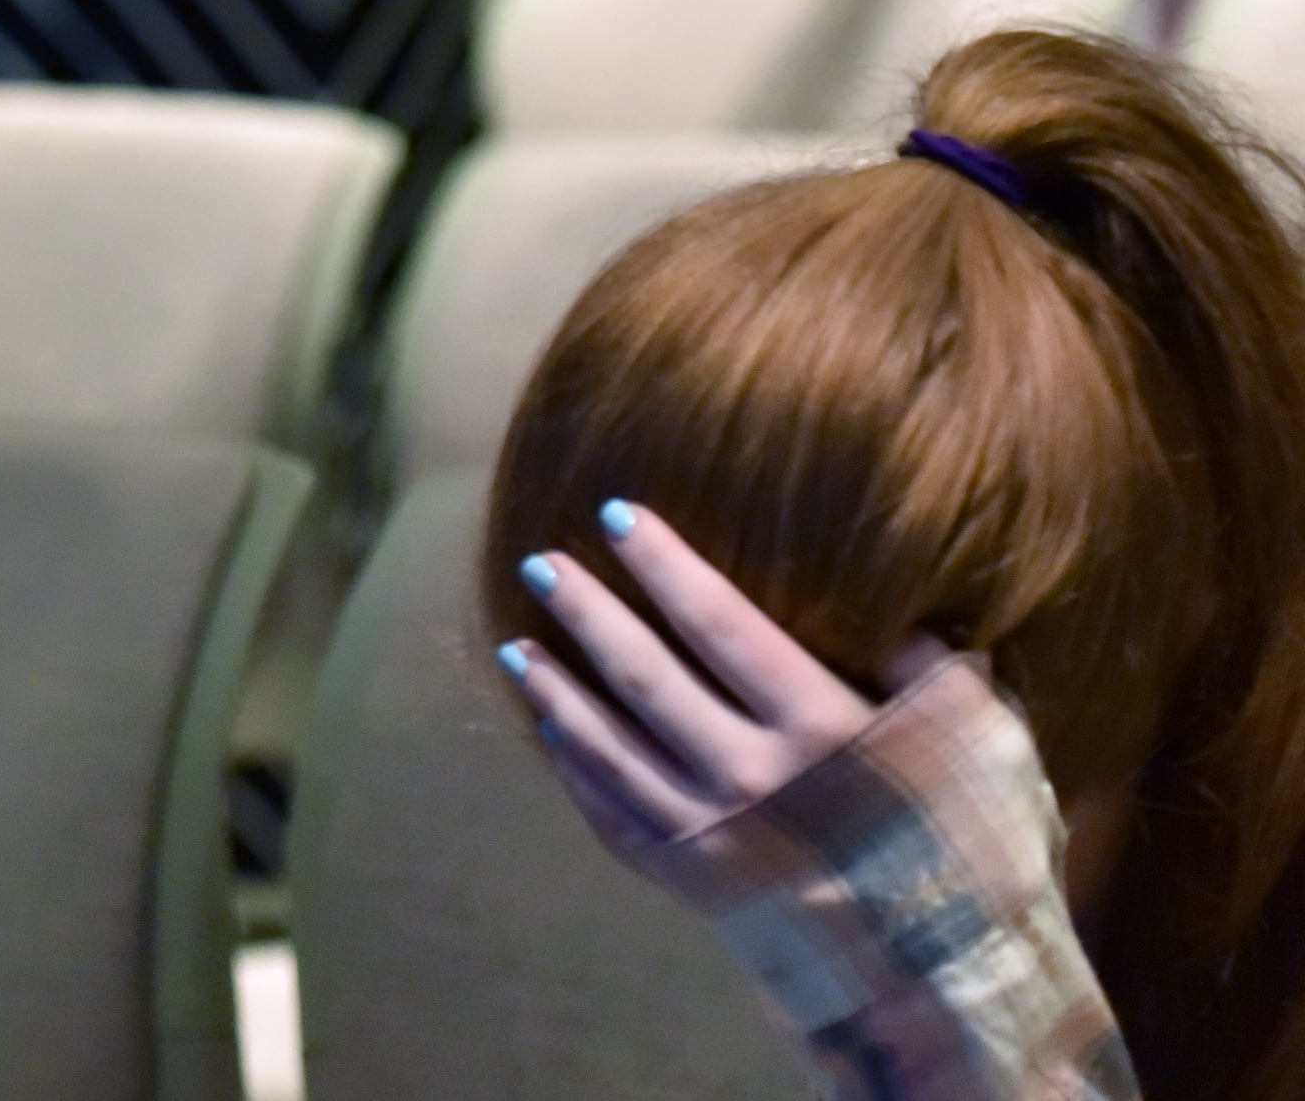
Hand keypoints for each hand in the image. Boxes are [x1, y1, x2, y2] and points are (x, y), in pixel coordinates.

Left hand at [495, 498, 953, 872]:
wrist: (962, 986)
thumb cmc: (984, 848)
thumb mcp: (984, 740)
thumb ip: (930, 665)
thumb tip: (895, 597)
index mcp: (823, 727)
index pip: (721, 624)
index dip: (666, 566)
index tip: (616, 513)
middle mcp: (754, 777)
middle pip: (646, 677)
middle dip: (588, 614)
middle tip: (540, 565)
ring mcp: (716, 836)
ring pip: (609, 749)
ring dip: (557, 694)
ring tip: (517, 648)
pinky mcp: (698, 886)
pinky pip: (618, 823)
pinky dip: (579, 778)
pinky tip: (552, 740)